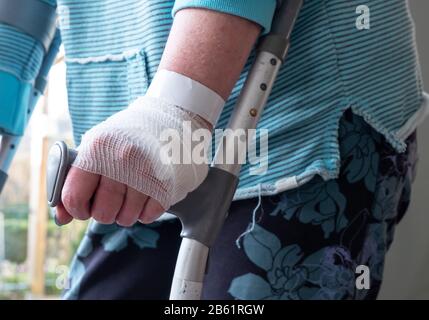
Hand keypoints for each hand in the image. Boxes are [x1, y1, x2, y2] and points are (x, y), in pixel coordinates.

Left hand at [55, 96, 209, 225]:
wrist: (170, 120)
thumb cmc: (127, 138)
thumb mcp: (96, 148)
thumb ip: (74, 180)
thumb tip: (62, 217)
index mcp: (97, 149)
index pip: (74, 197)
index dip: (76, 208)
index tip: (83, 207)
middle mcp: (122, 160)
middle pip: (102, 213)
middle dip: (104, 212)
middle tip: (111, 200)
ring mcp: (147, 173)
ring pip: (126, 218)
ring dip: (126, 213)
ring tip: (130, 196)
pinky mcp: (167, 185)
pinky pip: (148, 216)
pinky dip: (145, 211)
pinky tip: (146, 195)